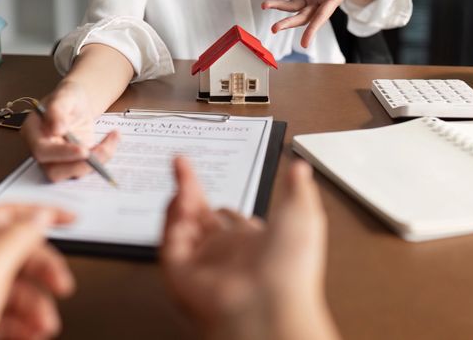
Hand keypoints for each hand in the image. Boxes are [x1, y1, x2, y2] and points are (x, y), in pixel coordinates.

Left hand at [0, 205, 75, 339]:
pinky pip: (6, 318)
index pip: (8, 215)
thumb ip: (14, 240)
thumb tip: (38, 217)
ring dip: (36, 307)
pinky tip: (30, 334)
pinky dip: (24, 326)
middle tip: (61, 285)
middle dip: (43, 272)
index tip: (70, 219)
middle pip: (16, 256)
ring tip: (42, 325)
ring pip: (15, 291)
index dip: (41, 214)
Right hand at [21, 80, 119, 180]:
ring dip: (96, 161)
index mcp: (33, 132)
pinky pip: (88, 168)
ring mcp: (58, 160)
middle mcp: (43, 150)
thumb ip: (57, 110)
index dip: (61, 153)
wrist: (78, 104)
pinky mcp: (74, 163)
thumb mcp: (65, 95)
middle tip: (103, 151)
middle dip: (80, 165)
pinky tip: (113, 138)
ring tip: (112, 138)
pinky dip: (103, 156)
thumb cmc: (68, 97)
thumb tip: (56, 129)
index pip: (42, 150)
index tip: (83, 150)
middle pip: (54, 171)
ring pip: (73, 174)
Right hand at [161, 157, 338, 339]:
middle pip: (200, 216)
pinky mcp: (180, 273)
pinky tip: (178, 196)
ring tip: (181, 168)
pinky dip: (171, 217)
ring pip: (181, 225)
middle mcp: (225, 256)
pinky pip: (169, 241)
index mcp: (253, 246)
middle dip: (189, 187)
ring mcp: (202, 264)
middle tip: (181, 164)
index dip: (219, 198)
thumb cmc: (291, 271)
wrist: (270, 308)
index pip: (229, 218)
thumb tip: (300, 168)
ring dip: (180, 196)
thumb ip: (298, 189)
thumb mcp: (303, 216)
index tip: (214, 177)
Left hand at [262, 0, 374, 47]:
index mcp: (332, 2)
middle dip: (288, 23)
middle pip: (302, 17)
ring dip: (279, 6)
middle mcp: (320, 3)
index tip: (304, 43)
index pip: (320, 18)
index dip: (312, 31)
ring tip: (265, 5)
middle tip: (274, 28)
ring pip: (293, 6)